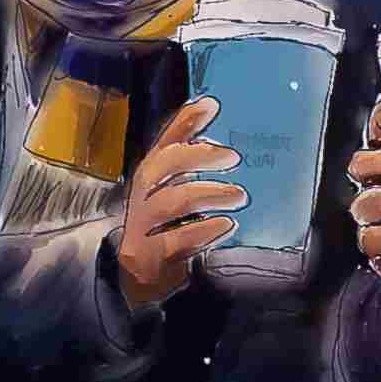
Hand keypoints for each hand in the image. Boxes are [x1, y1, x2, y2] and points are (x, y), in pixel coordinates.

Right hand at [109, 92, 242, 306]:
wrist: (141, 276)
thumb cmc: (165, 224)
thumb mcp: (176, 188)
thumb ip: (192, 154)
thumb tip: (211, 106)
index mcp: (152, 174)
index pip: (166, 141)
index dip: (186, 121)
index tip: (213, 105)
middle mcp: (143, 194)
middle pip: (163, 166)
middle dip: (198, 157)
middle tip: (234, 158)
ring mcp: (142, 224)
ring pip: (172, 201)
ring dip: (209, 194)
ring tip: (239, 196)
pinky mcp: (148, 255)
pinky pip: (175, 240)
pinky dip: (203, 231)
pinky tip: (226, 225)